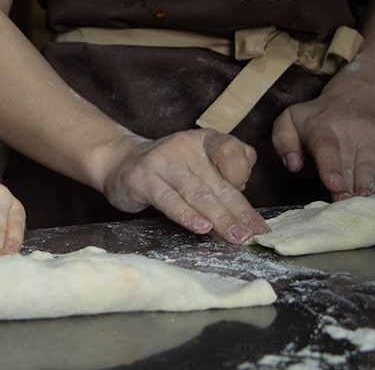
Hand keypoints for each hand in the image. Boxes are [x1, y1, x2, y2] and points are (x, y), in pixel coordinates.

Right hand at [100, 129, 268, 243]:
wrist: (120, 163)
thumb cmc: (169, 168)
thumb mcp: (200, 161)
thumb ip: (224, 172)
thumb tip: (242, 191)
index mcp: (203, 139)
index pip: (231, 150)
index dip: (243, 174)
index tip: (248, 200)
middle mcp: (184, 146)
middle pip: (217, 181)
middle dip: (239, 210)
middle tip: (254, 232)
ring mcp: (161, 161)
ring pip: (197, 194)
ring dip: (219, 218)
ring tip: (235, 235)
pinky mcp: (142, 179)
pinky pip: (169, 200)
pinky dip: (186, 215)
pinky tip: (201, 227)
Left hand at [272, 78, 374, 200]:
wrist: (356, 93)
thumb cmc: (317, 114)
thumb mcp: (289, 119)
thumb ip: (283, 141)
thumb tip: (293, 165)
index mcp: (320, 125)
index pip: (326, 146)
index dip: (330, 167)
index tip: (334, 185)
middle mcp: (349, 128)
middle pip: (350, 162)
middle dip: (349, 187)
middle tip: (344, 204)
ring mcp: (371, 134)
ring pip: (372, 165)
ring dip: (367, 187)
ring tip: (362, 202)